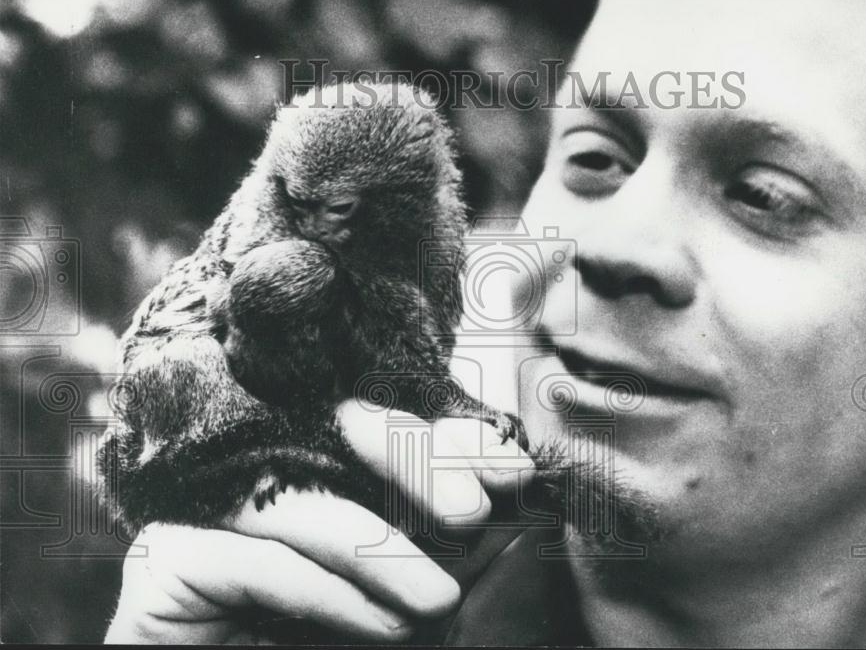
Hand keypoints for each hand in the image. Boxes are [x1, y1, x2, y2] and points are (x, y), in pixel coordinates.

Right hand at [103, 399, 534, 643]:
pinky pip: (250, 560)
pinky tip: (383, 625)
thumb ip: (451, 552)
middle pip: (332, 435)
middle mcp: (255, 476)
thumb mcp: (409, 604)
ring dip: (376, 547)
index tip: (512, 469)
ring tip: (439, 602)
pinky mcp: (165, 562)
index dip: (445, 441)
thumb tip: (509, 493)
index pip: (380, 429)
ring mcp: (204, 514)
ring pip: (294, 498)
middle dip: (413, 464)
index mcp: (315, 472)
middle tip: (473, 510)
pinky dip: (323, 593)